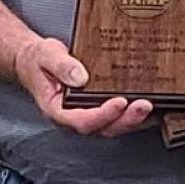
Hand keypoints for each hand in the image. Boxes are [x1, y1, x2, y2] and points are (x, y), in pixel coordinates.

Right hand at [11, 37, 153, 137]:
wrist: (36, 60)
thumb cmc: (38, 61)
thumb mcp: (46, 56)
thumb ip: (62, 66)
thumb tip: (81, 77)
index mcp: (57, 109)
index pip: (81, 120)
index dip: (102, 115)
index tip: (119, 102)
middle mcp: (74, 115)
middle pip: (102, 127)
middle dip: (125, 119)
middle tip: (143, 106)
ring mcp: (87, 113)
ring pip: (112, 124)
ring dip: (132, 118)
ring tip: (148, 105)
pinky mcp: (98, 106)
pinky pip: (117, 115)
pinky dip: (133, 112)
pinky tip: (148, 104)